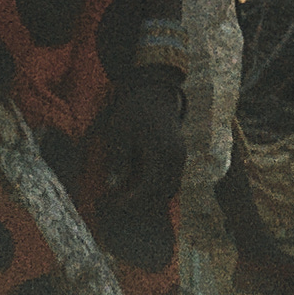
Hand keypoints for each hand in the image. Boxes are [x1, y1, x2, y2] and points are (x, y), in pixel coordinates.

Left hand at [77, 75, 188, 238]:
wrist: (153, 91)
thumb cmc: (133, 110)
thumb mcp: (120, 132)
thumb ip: (118, 159)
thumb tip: (112, 186)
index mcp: (162, 151)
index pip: (150, 186)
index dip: (132, 199)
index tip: (115, 203)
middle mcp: (176, 156)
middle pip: (162, 191)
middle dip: (141, 201)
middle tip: (118, 202)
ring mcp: (181, 155)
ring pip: (170, 186)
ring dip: (150, 194)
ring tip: (127, 195)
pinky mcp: (180, 154)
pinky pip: (172, 178)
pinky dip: (157, 185)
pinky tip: (138, 184)